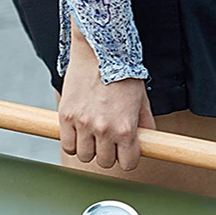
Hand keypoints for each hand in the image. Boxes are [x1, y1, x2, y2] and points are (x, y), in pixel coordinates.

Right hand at [59, 24, 154, 169]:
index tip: (126, 153)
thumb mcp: (141, 100)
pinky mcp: (66, 116)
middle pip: (104, 162)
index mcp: (126, 128)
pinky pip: (67, 145)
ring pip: (85, 156)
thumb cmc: (123, 72)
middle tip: (109, 141)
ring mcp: (83, 123)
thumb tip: (148, 141)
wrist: (100, 50)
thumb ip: (145, 124)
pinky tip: (79, 132)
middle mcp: (104, 129)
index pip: (127, 164)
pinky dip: (73, 143)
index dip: (128, 159)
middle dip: (109, 154)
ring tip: (93, 136)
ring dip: (90, 149)